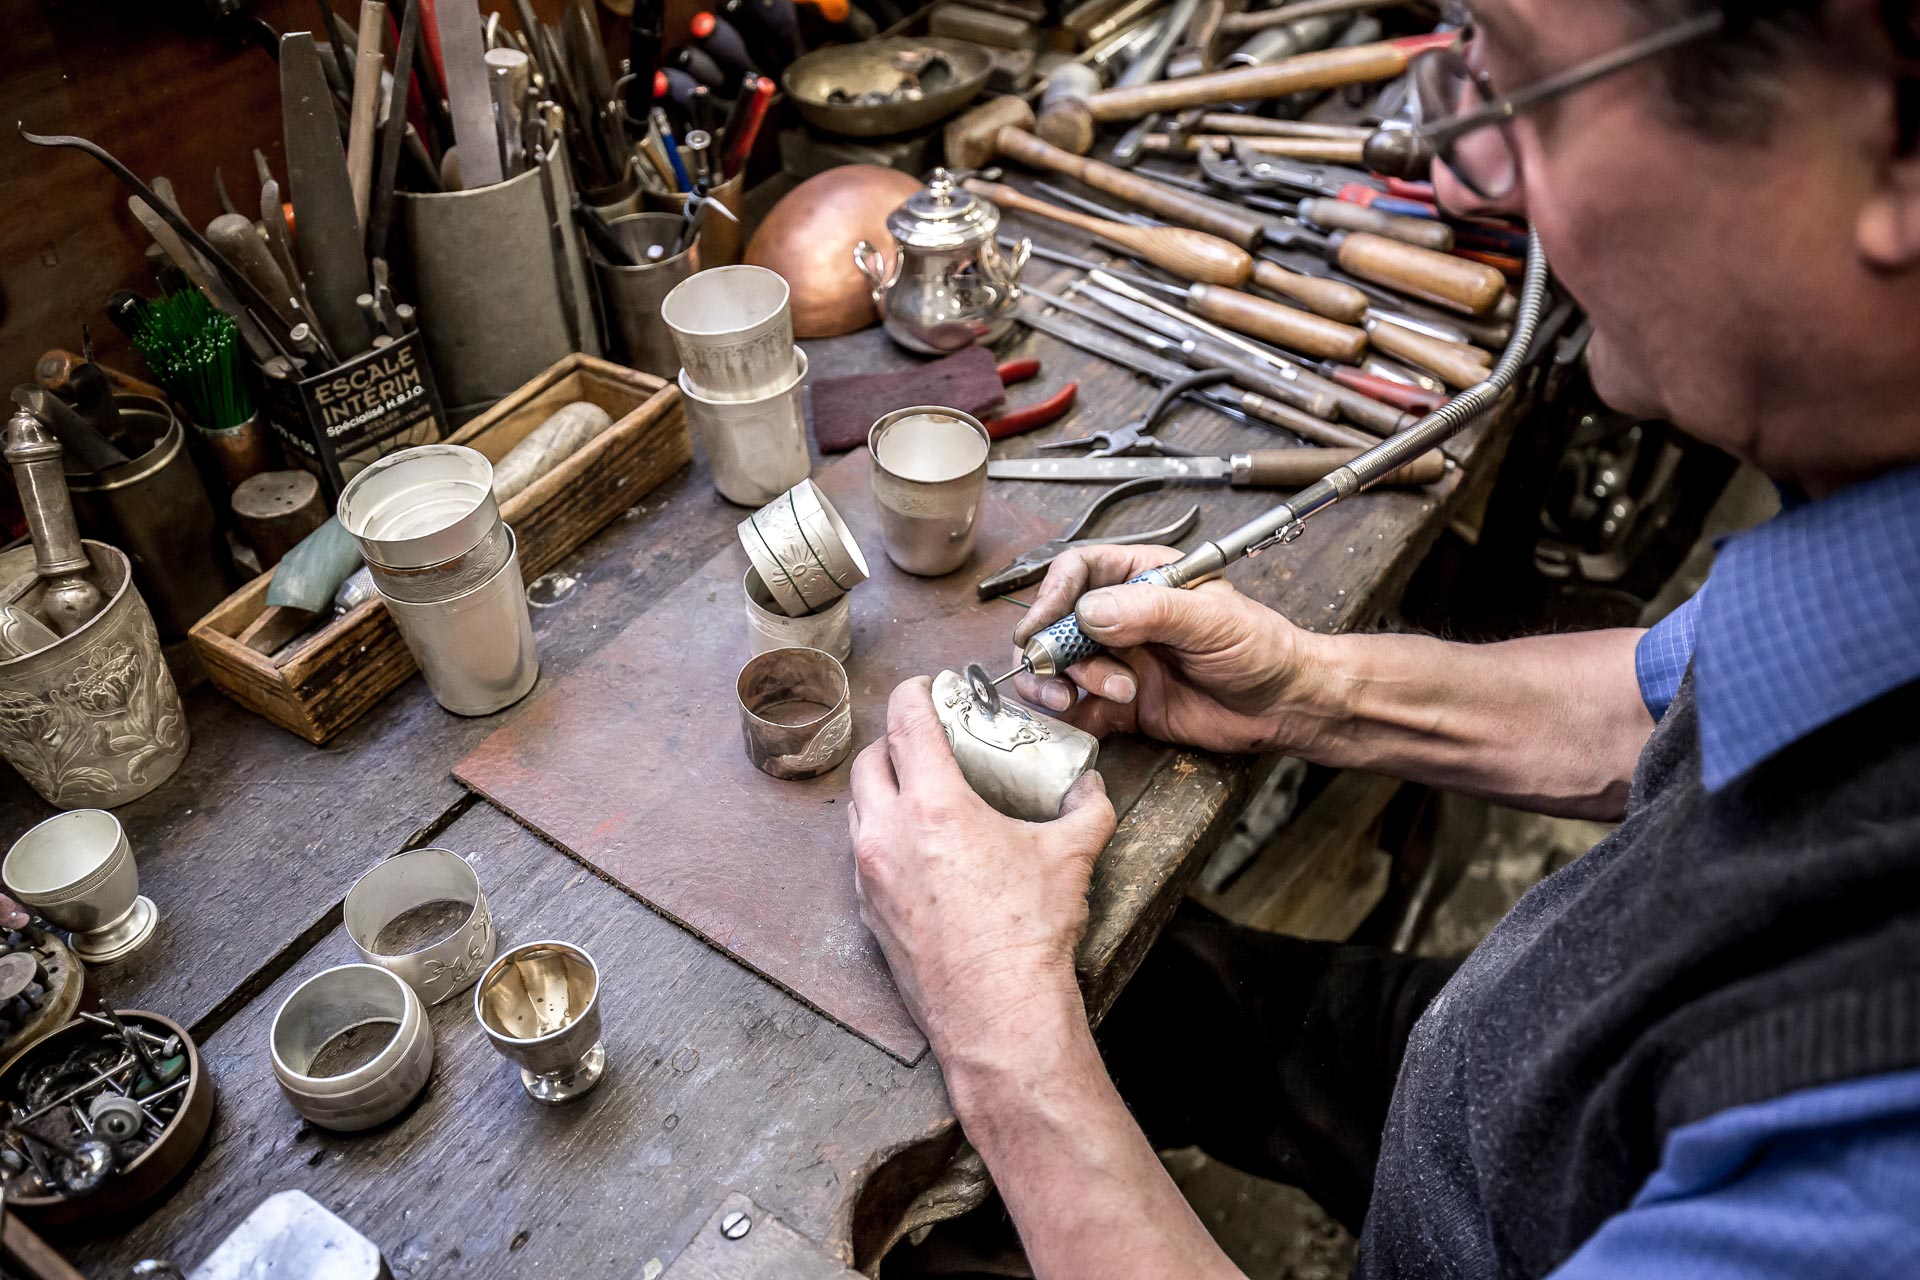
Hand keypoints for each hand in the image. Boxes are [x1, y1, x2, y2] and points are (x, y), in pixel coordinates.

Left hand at [849, 679, 1115, 1065]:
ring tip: (921, 792)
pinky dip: (882, 838)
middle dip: (894, 740)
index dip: (915, 693)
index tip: (927, 687)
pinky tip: (919, 850)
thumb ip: (1085, 809)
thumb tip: (1090, 787)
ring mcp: (870, 876)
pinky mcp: (868, 914)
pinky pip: (862, 857)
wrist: (997, 1014)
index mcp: (931, 805)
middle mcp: (886, 834)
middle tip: (926, 739)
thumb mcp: (1070, 857)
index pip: (904, 721)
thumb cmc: (1027, 935)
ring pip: (859, 809)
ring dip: (884, 789)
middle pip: (869, 760)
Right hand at [1011, 544, 1325, 754]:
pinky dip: (1072, 718)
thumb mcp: (1211, 620)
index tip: (1042, 627)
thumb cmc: (1262, 649)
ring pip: (1058, 669)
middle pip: (1055, 624)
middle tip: (1059, 677)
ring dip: (1064, 685)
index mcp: (1141, 577)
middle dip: (1050, 651)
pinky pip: (1078, 709)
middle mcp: (1121, 617)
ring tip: (1109, 696)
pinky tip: (1091, 721)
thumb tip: (1089, 612)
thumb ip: (1151, 611)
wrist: (1284, 707)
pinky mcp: (1119, 703)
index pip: (1077, 572)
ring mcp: (1117, 660)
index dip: (1052, 596)